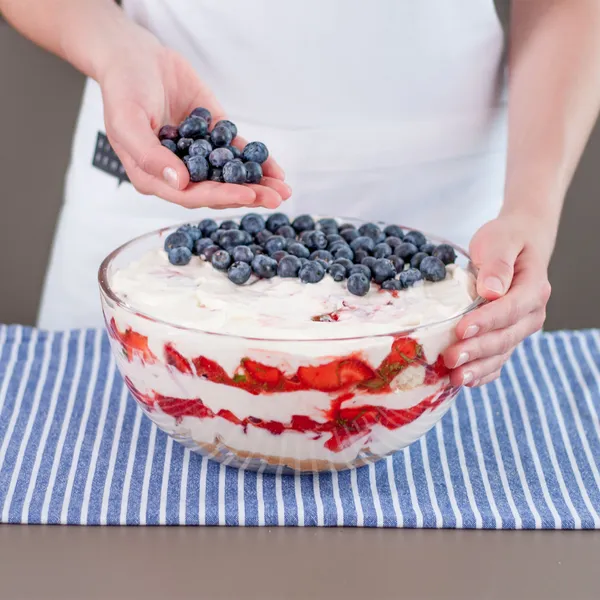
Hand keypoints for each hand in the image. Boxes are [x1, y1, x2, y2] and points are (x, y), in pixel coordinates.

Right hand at [98, 33, 289, 208]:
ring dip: (257, 184)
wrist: (136, 56)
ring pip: (230, 175)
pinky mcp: (214, 136)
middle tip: (274, 199)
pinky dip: (257, 162)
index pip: (191, 195)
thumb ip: (150, 156)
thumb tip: (179, 183)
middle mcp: (179, 172)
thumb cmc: (123, 90)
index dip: (220, 196)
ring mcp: (199, 155)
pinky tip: (276, 172)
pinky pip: (238, 153)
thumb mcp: (127, 122)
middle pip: (216, 190)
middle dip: (247, 195)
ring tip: (282, 191)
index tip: (246, 196)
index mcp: (155, 177)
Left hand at [443, 213, 551, 386]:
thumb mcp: (500, 241)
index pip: (509, 310)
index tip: (461, 329)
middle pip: (505, 337)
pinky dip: (484, 373)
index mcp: (533, 289)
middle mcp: (531, 314)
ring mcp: (520, 328)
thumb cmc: (506, 240)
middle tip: (450, 359)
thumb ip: (497, 264)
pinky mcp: (507, 336)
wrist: (518, 244)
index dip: (486, 322)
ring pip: (501, 354)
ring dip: (478, 368)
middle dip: (477, 350)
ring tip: (455, 378)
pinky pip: (499, 360)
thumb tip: (492, 290)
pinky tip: (466, 382)